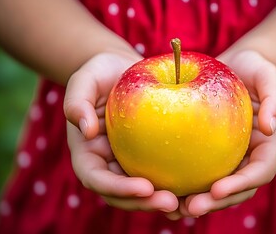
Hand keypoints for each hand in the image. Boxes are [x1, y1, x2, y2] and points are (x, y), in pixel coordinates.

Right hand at [64, 53, 178, 212]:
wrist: (123, 70)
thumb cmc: (101, 72)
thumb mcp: (85, 78)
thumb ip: (77, 101)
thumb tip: (86, 130)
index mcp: (88, 153)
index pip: (97, 179)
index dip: (118, 189)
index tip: (145, 187)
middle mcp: (107, 164)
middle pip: (122, 195)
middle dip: (145, 203)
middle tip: (172, 203)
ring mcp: (129, 162)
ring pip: (144, 192)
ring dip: (162, 200)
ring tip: (188, 203)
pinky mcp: (150, 157)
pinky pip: (162, 174)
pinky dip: (177, 184)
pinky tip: (198, 186)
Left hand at [167, 50, 275, 218]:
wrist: (235, 68)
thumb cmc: (254, 68)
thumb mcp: (268, 75)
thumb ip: (275, 98)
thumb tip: (270, 127)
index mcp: (268, 146)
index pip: (260, 172)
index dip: (241, 185)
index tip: (217, 189)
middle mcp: (249, 158)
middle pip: (237, 189)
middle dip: (216, 203)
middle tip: (190, 208)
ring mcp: (230, 158)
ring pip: (217, 189)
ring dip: (199, 201)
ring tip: (173, 208)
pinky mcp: (210, 153)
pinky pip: (199, 173)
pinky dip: (185, 184)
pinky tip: (163, 188)